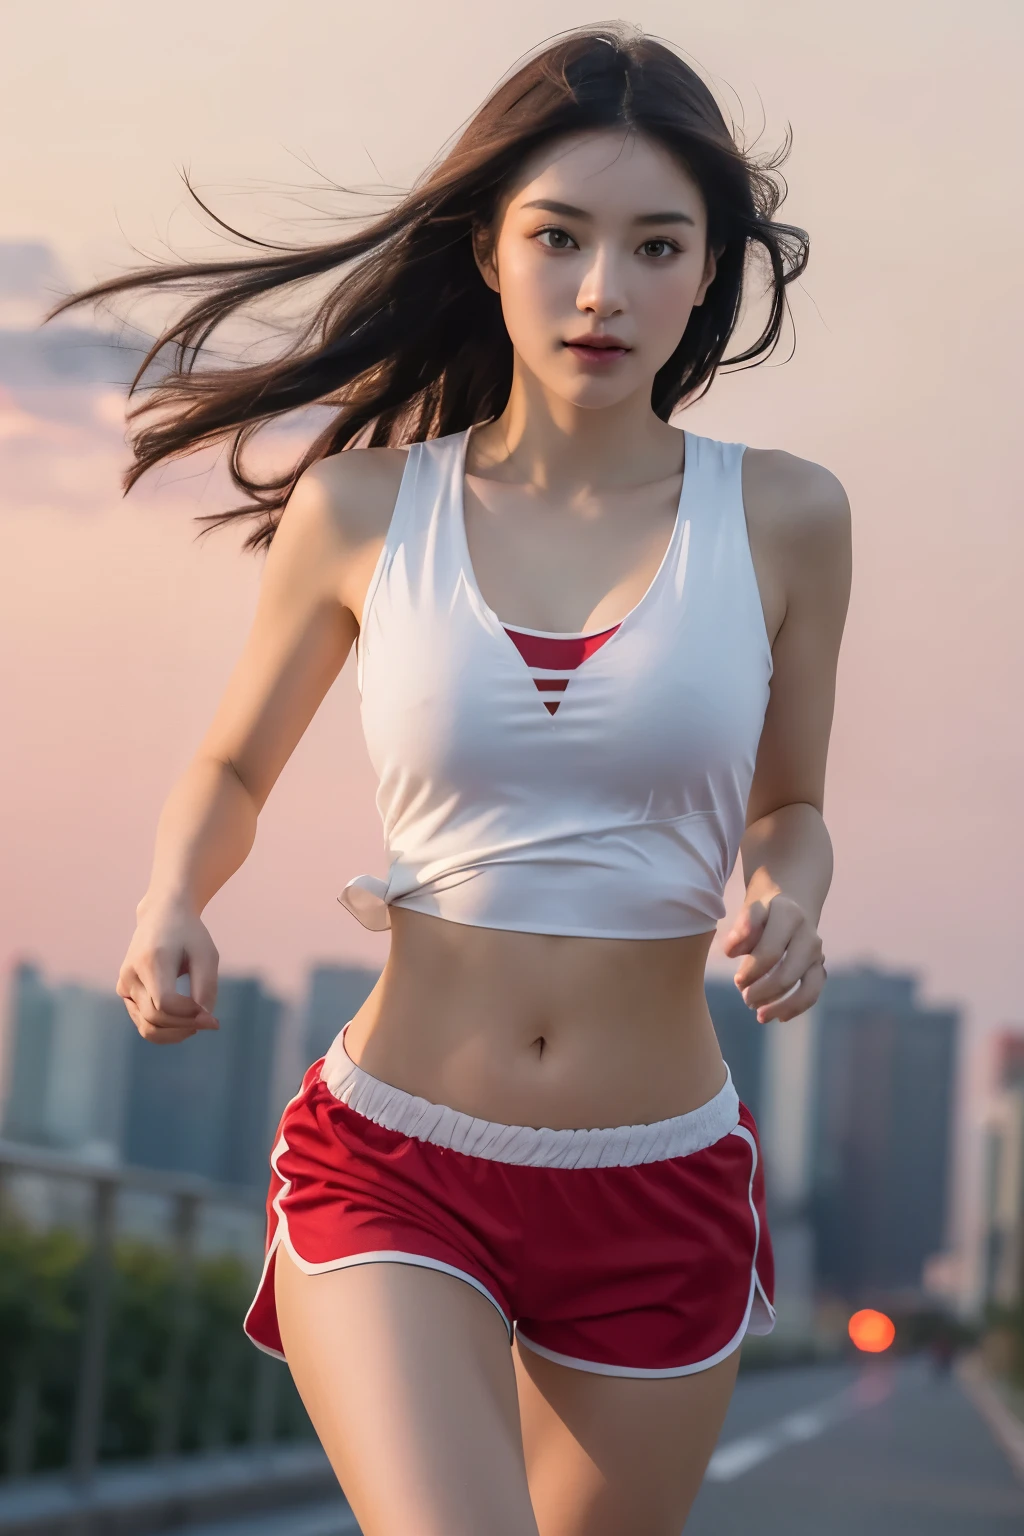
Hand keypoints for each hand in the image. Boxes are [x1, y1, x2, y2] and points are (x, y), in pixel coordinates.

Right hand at [116, 901, 219, 1043]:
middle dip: (186, 1025)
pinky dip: (165, 1029)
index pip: (164, 1002)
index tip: (213, 1018)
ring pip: (146, 1026)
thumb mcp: (206, 954)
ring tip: (199, 1024)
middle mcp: (130, 974)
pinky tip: (185, 1023)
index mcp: (150, 960)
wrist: (162, 915)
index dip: (188, 1015)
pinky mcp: (124, 991)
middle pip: (156, 1016)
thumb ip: (206, 986)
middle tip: (212, 1023)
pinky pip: (143, 1022)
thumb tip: (205, 1019)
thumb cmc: (189, 935)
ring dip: (175, 1033)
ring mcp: (124, 985)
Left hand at [721, 894, 825, 1022]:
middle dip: (763, 991)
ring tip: (760, 1016)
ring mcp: (817, 953)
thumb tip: (731, 953)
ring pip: (807, 988)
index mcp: (789, 915)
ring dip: (782, 1005)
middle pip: (788, 973)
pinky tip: (780, 1017)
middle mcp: (809, 935)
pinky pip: (813, 992)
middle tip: (744, 997)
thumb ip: (741, 928)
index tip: (737, 980)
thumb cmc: (764, 910)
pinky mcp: (819, 967)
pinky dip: (797, 1007)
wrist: (791, 901)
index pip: (770, 952)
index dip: (751, 971)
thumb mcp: (750, 909)